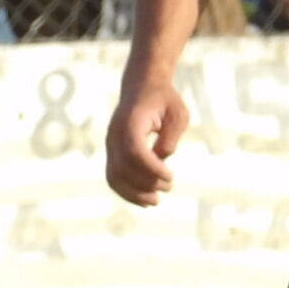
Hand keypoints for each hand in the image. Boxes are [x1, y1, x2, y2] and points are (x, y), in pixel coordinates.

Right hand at [106, 80, 188, 205]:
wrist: (142, 87)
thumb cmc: (164, 100)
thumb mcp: (177, 113)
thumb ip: (171, 137)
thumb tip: (162, 160)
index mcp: (131, 121)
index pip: (134, 151)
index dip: (151, 169)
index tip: (170, 176)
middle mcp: (115, 134)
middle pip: (124, 167)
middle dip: (147, 183)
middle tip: (168, 186)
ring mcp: (110, 144)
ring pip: (114, 176)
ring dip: (134, 193)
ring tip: (156, 200)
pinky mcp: (112, 152)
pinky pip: (113, 176)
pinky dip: (125, 192)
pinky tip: (143, 200)